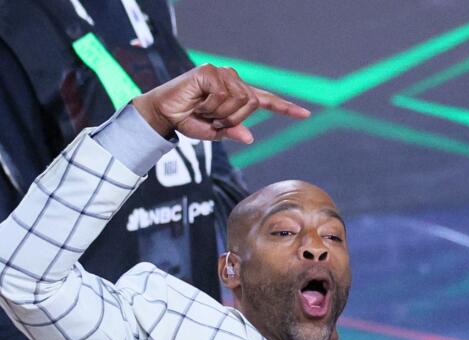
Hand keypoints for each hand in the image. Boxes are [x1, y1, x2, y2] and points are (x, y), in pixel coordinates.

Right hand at [131, 64, 308, 143]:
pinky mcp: (210, 72)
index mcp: (237, 95)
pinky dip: (212, 105)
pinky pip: (224, 96)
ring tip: (203, 110)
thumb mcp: (215, 131)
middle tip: (212, 119)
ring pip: (240, 101)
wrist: (163, 113)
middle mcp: (232, 81)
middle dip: (233, 118)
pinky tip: (198, 102)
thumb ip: (233, 132)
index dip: (286, 108)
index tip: (306, 115)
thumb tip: (250, 138)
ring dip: (221, 113)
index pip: (266, 100)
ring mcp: (222, 74)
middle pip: (253, 104)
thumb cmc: (188, 120)